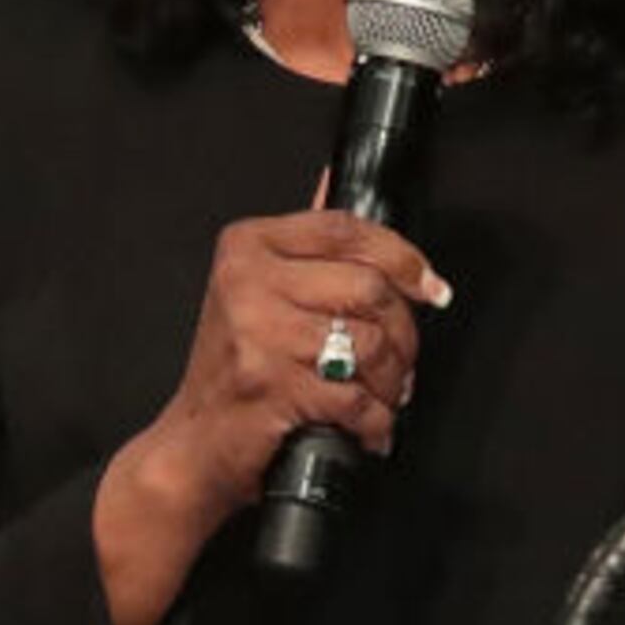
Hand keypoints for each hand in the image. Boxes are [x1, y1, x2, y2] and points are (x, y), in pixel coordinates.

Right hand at [123, 207, 449, 528]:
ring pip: (369, 344)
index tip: (430, 287)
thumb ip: (303, 243)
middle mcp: (247, 283)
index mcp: (247, 247)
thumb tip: (331, 179)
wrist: (194, 445)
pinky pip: (355, 397)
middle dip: (403, 334)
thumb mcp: (257, 293)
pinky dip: (374, 421)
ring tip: (382, 396)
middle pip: (368, 287)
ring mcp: (258, 334)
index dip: (403, 257)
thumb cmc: (232, 371)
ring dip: (391, 382)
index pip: (345, 229)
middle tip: (401, 361)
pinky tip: (368, 426)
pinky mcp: (272, 387)